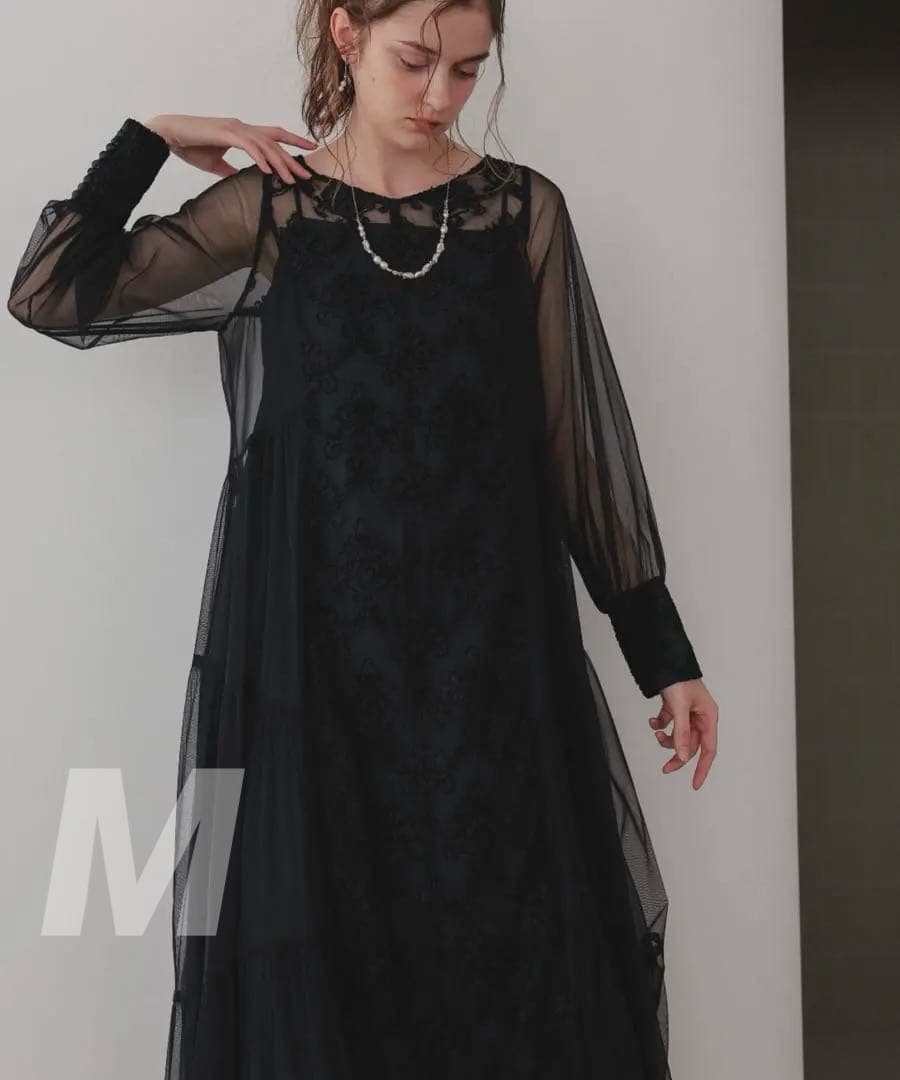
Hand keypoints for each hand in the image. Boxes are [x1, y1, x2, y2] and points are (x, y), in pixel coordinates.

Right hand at [143, 114, 316, 184]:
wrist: (168, 134)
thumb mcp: (215, 163)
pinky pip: (248, 145)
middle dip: (292, 158)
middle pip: (274, 142)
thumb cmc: (190, 146)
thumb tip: (243, 180)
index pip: (273, 136)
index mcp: (242, 133)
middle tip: (307, 175)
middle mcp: (242, 128)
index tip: (309, 150)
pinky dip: (259, 157)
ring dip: (279, 163)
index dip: (292, 142)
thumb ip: (232, 171)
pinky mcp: (225, 133)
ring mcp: (234, 128)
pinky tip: (268, 170)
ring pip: (264, 145)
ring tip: (290, 180)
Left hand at [648, 678, 717, 789]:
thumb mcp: (679, 709)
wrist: (665, 660)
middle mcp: (701, 716)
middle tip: (664, 768)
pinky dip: (660, 725)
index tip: (696, 784)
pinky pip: (670, 724)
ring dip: (666, 739)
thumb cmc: (679, 679)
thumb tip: (682, 755)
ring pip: (679, 736)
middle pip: (691, 746)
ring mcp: (688, 713)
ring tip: (656, 732)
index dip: (703, 769)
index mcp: (709, 717)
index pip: (709, 750)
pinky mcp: (676, 708)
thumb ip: (681, 734)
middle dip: (677, 755)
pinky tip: (653, 720)